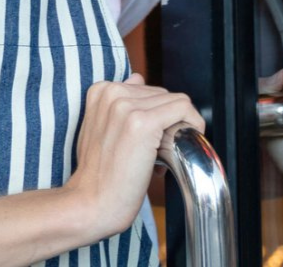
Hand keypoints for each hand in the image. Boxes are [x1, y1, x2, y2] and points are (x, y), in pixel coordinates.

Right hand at [65, 74, 203, 240]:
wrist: (90, 205)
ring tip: (160, 156)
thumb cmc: (97, 174)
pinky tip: (180, 146)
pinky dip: (192, 124)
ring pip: (176, 101)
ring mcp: (127, 106)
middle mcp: (112, 92)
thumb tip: (137, 78)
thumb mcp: (100, 128)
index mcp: (101, 90)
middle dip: (167, 122)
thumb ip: (118, 102)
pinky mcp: (143, 122)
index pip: (147, 89)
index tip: (151, 139)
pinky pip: (183, 108)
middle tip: (156, 153)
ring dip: (177, 128)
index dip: (155, 115)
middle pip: (163, 94)